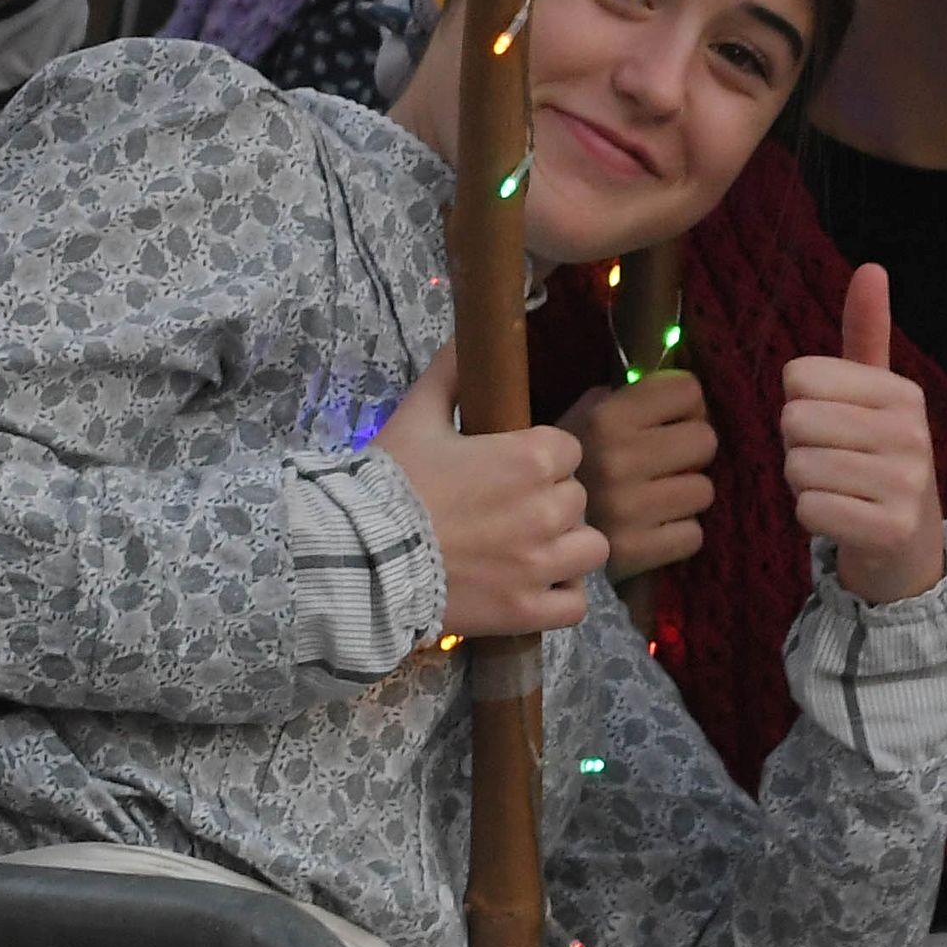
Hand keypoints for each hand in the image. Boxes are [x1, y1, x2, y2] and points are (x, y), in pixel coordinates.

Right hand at [371, 351, 604, 639]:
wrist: (355, 557)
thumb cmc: (387, 484)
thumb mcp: (416, 417)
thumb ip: (449, 375)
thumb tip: (465, 335)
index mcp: (532, 458)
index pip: (568, 450)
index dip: (542, 459)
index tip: (512, 470)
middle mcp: (548, 510)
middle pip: (577, 499)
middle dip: (550, 502)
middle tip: (510, 510)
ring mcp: (540, 564)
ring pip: (591, 549)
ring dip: (568, 548)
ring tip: (534, 549)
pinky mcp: (526, 610)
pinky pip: (575, 605)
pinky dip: (562, 597)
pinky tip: (537, 587)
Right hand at [563, 371, 716, 576]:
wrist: (514, 538)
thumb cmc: (554, 474)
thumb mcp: (573, 423)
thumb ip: (618, 401)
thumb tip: (673, 387)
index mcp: (605, 419)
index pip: (687, 390)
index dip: (686, 404)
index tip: (673, 419)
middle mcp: (619, 459)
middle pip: (705, 440)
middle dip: (690, 452)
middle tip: (667, 463)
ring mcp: (629, 508)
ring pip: (703, 491)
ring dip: (684, 496)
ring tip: (655, 499)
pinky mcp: (635, 551)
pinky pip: (692, 536)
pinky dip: (676, 535)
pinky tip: (650, 529)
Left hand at [782, 267, 946, 603]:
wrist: (906, 548)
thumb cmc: (876, 460)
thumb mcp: (874, 396)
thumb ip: (866, 334)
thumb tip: (871, 267)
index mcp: (903, 393)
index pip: (800, 377)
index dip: (800, 404)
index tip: (832, 426)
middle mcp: (911, 433)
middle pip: (794, 421)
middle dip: (798, 447)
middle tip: (832, 463)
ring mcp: (906, 484)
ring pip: (798, 468)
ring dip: (803, 485)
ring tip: (839, 491)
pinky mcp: (890, 529)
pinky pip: (811, 510)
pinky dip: (813, 518)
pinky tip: (842, 519)